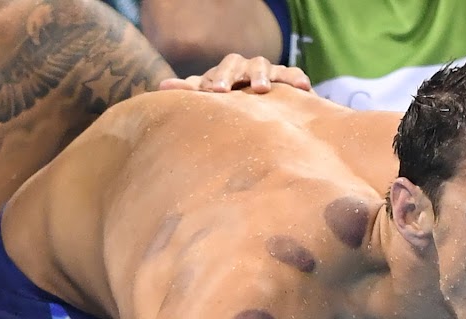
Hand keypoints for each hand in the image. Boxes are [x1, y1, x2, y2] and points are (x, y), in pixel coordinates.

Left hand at [159, 56, 312, 95]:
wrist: (258, 106)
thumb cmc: (228, 103)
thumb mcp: (209, 97)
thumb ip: (189, 92)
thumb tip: (161, 87)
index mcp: (228, 72)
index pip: (221, 71)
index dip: (217, 79)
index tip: (213, 93)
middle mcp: (247, 69)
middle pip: (243, 64)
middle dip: (237, 76)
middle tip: (231, 91)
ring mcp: (269, 73)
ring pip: (268, 67)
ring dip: (265, 75)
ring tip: (263, 89)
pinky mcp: (288, 82)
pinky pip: (293, 75)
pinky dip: (297, 78)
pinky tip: (304, 88)